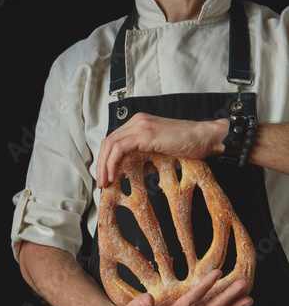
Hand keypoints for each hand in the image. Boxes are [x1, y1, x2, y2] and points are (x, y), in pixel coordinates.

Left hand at [97, 113, 227, 186]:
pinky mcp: (144, 134)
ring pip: (110, 145)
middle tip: (101, 183)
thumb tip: (131, 174)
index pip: (114, 141)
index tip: (106, 176)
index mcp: (139, 124)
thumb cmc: (187, 147)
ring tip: (105, 183)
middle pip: (108, 142)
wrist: (204, 138)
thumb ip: (144, 161)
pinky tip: (114, 176)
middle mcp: (136, 122)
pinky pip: (119, 148)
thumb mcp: (159, 155)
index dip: (106, 160)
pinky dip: (113, 163)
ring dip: (104, 166)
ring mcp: (139, 126)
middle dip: (101, 164)